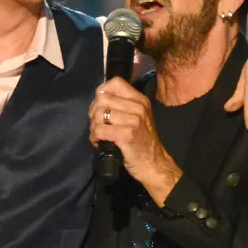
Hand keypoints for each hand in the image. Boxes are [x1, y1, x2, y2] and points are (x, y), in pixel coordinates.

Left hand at [89, 77, 181, 205]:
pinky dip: (94, 137)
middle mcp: (138, 107)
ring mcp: (133, 120)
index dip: (102, 91)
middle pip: (102, 99)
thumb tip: (99, 98)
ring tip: (99, 135)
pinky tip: (99, 142)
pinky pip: (99, 129)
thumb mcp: (138, 117)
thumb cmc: (142, 142)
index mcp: (140, 100)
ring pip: (98, 114)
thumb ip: (123, 106)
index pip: (116, 82)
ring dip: (93, 127)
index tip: (100, 105)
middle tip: (98, 125)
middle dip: (94, 113)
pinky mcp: (126, 134)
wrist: (154, 164)